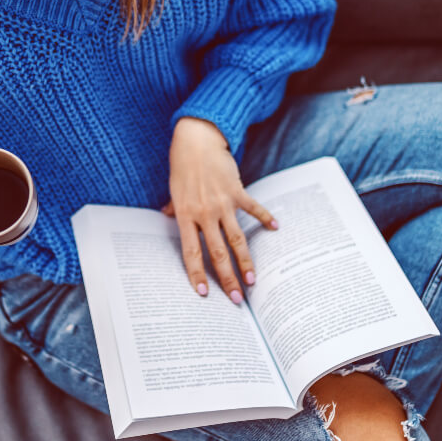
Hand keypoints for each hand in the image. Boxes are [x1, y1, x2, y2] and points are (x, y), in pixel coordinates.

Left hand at [165, 117, 277, 301]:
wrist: (197, 140)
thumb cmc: (182, 165)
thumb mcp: (174, 189)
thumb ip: (173, 208)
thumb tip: (165, 217)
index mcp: (185, 216)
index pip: (191, 253)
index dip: (197, 275)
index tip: (205, 294)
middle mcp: (204, 213)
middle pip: (217, 253)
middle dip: (227, 278)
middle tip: (237, 300)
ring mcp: (222, 203)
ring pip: (236, 239)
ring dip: (245, 262)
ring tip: (252, 280)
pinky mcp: (237, 192)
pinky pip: (253, 209)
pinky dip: (265, 218)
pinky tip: (275, 228)